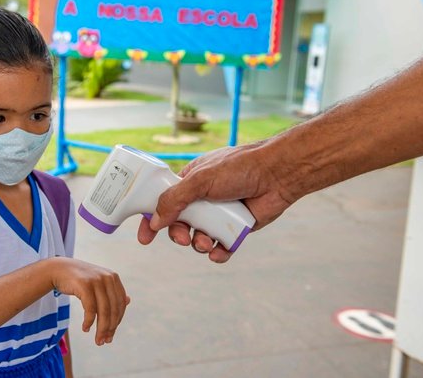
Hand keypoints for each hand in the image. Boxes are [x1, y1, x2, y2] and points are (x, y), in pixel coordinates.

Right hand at [50, 257, 129, 345]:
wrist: (59, 269)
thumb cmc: (79, 279)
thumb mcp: (98, 282)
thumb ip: (112, 291)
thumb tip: (128, 301)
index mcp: (113, 278)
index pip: (120, 304)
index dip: (117, 322)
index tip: (110, 335)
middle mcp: (107, 278)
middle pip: (113, 309)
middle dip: (110, 328)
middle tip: (104, 341)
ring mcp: (96, 280)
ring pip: (104, 311)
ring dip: (101, 329)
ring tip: (97, 340)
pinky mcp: (84, 285)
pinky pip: (90, 309)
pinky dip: (89, 322)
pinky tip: (85, 328)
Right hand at [137, 143, 293, 261]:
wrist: (278, 174)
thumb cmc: (239, 168)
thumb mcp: (200, 180)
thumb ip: (174, 200)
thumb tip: (154, 221)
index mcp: (190, 182)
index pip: (163, 202)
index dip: (151, 219)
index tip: (144, 237)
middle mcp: (203, 199)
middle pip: (179, 224)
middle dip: (178, 235)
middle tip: (183, 238)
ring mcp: (219, 214)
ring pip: (199, 238)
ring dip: (199, 244)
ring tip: (208, 243)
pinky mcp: (236, 229)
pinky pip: (222, 248)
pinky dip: (218, 253)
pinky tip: (219, 252)